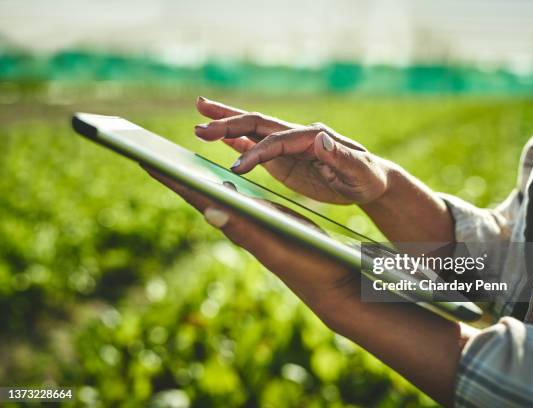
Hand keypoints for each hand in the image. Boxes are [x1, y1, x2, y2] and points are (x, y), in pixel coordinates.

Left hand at [143, 167, 359, 316]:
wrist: (332, 282)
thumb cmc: (309, 263)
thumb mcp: (276, 244)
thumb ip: (245, 229)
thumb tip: (209, 210)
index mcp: (238, 225)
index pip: (197, 197)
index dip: (171, 178)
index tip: (144, 158)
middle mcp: (240, 224)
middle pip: (200, 194)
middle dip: (176, 175)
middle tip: (151, 153)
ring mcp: (252, 223)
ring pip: (217, 196)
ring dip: (196, 178)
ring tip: (177, 162)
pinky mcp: (267, 222)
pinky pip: (238, 198)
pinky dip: (224, 184)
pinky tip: (223, 179)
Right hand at [194, 97, 389, 204]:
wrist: (369, 180)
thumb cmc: (367, 177)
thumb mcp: (359, 170)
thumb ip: (340, 156)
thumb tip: (320, 137)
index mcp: (313, 137)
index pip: (277, 141)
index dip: (256, 152)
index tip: (237, 168)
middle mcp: (297, 136)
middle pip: (258, 124)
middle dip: (229, 123)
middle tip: (200, 123)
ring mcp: (289, 146)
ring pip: (253, 131)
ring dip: (227, 125)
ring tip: (199, 122)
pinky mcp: (285, 158)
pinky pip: (257, 146)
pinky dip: (237, 141)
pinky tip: (220, 137)